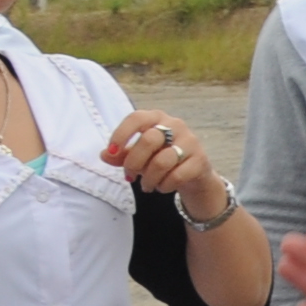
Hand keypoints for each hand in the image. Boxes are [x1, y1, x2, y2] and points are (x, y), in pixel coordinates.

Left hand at [104, 109, 220, 211]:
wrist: (193, 173)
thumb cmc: (160, 158)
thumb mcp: (138, 155)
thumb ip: (121, 154)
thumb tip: (104, 154)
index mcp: (157, 118)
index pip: (137, 118)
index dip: (121, 134)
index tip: (112, 152)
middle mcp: (176, 125)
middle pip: (149, 140)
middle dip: (134, 163)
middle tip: (130, 176)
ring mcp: (190, 141)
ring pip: (162, 162)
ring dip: (149, 179)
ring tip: (146, 186)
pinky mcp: (200, 160)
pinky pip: (176, 176)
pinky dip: (164, 186)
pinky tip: (162, 187)